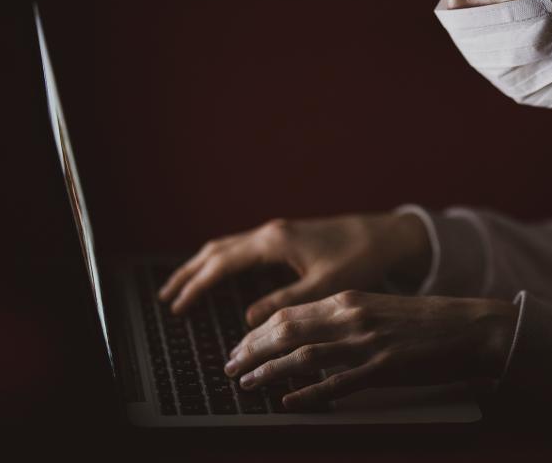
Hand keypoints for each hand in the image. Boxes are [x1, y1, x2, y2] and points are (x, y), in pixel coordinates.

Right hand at [157, 212, 429, 325]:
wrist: (386, 235)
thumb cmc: (359, 259)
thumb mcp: (324, 287)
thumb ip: (284, 303)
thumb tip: (248, 318)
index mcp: (275, 242)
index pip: (222, 264)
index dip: (197, 286)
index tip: (177, 308)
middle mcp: (271, 232)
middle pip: (217, 251)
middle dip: (189, 273)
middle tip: (166, 297)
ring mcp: (278, 232)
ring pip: (228, 246)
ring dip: (203, 265)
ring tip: (183, 286)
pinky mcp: (287, 237)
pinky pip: (243, 247)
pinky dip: (223, 260)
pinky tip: (221, 274)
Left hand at [223, 290, 518, 409]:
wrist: (468, 327)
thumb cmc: (424, 321)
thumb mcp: (377, 308)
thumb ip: (343, 318)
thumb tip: (306, 335)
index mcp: (349, 299)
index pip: (289, 313)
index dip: (257, 331)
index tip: (239, 345)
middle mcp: (352, 316)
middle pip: (286, 331)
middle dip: (250, 349)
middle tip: (230, 365)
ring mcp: (366, 343)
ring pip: (303, 356)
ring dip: (268, 371)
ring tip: (245, 383)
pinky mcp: (382, 369)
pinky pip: (336, 384)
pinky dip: (307, 393)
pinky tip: (287, 401)